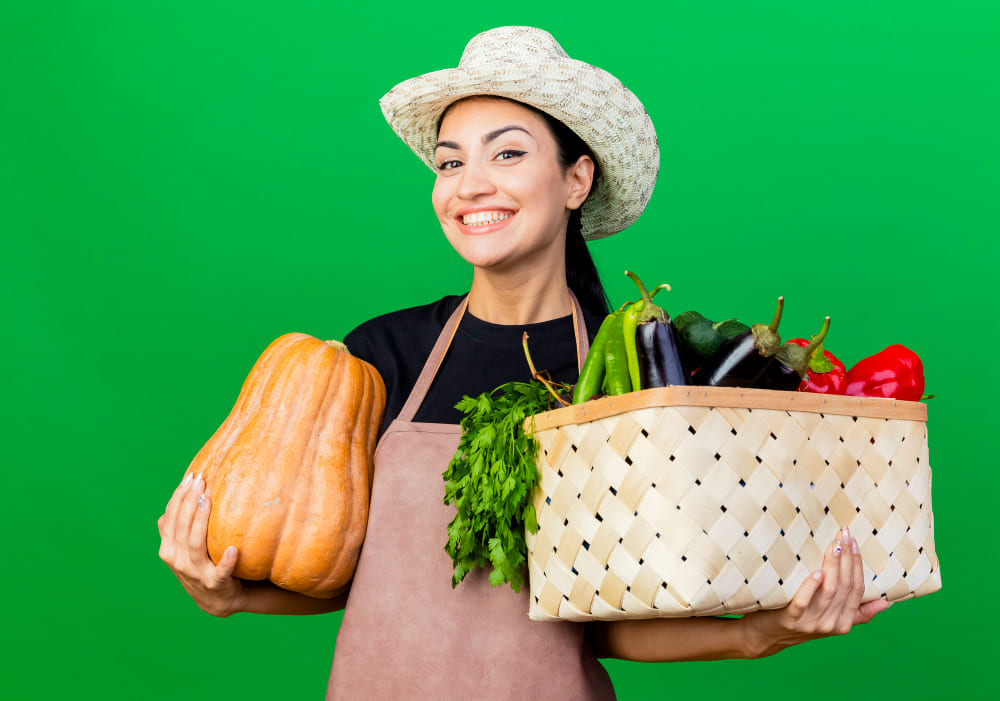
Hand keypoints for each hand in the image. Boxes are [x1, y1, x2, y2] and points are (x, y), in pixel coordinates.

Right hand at [157, 472, 241, 616]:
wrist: (215, 600)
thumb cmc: (202, 564)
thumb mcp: (185, 547)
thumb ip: (180, 525)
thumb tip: (184, 490)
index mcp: (169, 549)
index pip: (170, 519)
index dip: (178, 497)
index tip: (190, 477)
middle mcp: (177, 561)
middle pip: (180, 527)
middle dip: (188, 502)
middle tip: (200, 481)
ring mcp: (195, 573)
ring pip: (195, 544)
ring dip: (200, 521)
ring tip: (207, 501)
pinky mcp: (214, 584)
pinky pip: (220, 572)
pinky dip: (225, 562)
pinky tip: (232, 550)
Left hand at [742, 526, 892, 657]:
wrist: (765, 637)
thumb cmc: (800, 621)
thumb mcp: (831, 618)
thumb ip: (858, 612)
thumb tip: (887, 602)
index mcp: (844, 622)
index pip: (857, 589)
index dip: (857, 565)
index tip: (854, 541)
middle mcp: (830, 624)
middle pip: (844, 586)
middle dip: (847, 558)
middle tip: (844, 534)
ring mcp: (810, 623)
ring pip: (828, 590)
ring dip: (832, 565)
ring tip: (833, 545)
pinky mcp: (790, 619)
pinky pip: (803, 602)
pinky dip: (811, 586)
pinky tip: (816, 571)